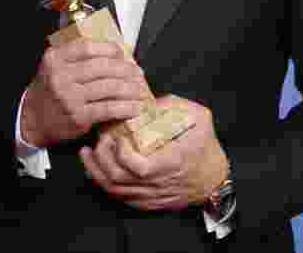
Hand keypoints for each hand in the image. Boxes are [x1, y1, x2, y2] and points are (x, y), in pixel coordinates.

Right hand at [21, 40, 153, 147]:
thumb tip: (113, 50)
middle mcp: (61, 76)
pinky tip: (135, 106)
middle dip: (126, 69)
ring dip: (130, 88)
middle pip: (103, 67)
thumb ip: (76, 57)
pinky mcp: (78, 116)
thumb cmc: (49, 91)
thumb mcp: (55, 66)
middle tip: (138, 72)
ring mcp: (69, 97)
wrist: (32, 120)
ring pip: (109, 87)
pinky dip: (125, 107)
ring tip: (140, 89)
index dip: (110, 49)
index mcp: (55, 59)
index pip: (88, 48)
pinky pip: (108, 108)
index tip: (123, 53)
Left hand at [79, 94, 228, 211]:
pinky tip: (96, 167)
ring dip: (96, 171)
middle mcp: (158, 184)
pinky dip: (104, 182)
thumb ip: (174, 105)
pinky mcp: (146, 203)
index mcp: (171, 163)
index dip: (121, 154)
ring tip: (88, 152)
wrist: (214, 179)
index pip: (138, 167)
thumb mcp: (200, 118)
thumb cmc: (206, 147)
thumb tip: (147, 99)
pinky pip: (119, 197)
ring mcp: (150, 196)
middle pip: (118, 180)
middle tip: (98, 140)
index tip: (118, 137)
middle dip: (101, 159)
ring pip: (114, 191)